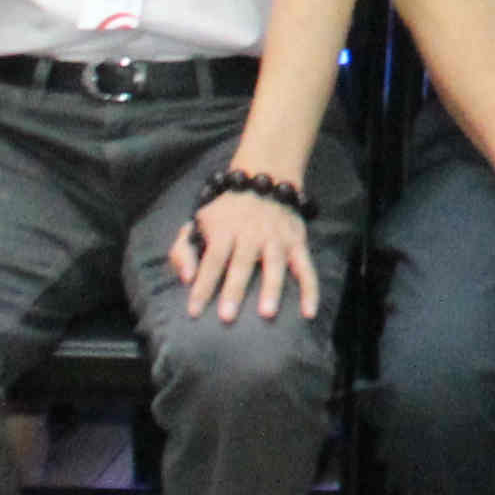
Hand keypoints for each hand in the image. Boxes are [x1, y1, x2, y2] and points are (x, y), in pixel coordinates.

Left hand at [172, 173, 322, 319]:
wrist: (264, 177)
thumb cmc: (226, 212)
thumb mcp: (198, 221)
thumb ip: (184, 249)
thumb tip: (186, 278)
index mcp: (224, 229)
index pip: (212, 260)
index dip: (202, 285)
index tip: (193, 311)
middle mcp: (252, 233)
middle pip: (242, 263)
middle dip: (234, 290)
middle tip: (227, 316)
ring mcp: (277, 238)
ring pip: (274, 264)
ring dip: (271, 288)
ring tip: (267, 313)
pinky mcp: (297, 242)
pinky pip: (306, 268)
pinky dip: (310, 289)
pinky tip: (309, 312)